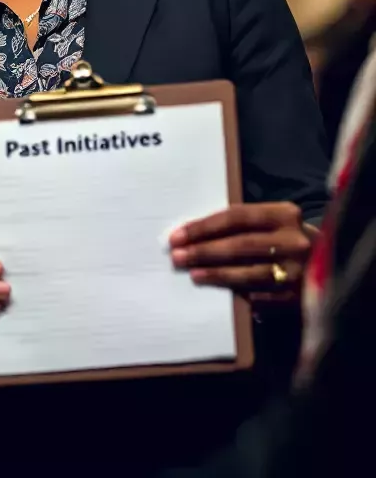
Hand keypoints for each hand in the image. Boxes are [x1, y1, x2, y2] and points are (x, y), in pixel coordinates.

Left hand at [170, 202, 313, 300]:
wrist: (333, 262)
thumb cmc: (286, 237)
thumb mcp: (271, 222)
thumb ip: (241, 224)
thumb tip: (192, 235)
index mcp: (284, 214)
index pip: (235, 217)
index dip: (203, 226)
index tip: (177, 235)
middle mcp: (294, 240)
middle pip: (239, 245)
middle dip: (203, 250)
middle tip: (176, 256)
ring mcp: (300, 270)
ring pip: (249, 272)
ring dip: (216, 274)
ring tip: (192, 274)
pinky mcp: (300, 296)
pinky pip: (262, 296)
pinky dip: (240, 294)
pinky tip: (220, 293)